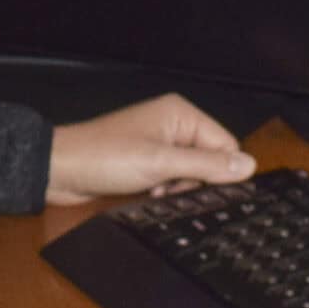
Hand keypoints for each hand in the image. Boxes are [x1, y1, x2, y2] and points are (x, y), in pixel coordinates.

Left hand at [45, 94, 254, 204]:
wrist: (60, 170)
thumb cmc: (103, 157)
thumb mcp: (161, 163)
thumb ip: (207, 165)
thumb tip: (248, 166)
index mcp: (181, 114)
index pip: (225, 143)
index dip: (218, 170)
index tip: (200, 186)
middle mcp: (173, 124)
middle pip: (210, 159)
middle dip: (195, 180)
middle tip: (171, 187)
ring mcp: (159, 143)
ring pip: (192, 172)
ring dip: (178, 187)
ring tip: (156, 190)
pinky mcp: (147, 161)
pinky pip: (173, 177)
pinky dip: (166, 189)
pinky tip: (150, 193)